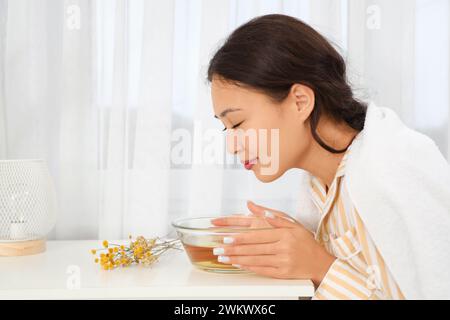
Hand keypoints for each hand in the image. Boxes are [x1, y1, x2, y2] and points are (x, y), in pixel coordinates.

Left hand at [212, 201, 335, 286]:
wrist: (320, 262)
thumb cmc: (305, 242)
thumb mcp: (292, 224)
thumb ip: (272, 215)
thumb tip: (252, 206)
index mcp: (284, 234)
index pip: (257, 236)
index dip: (240, 237)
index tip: (226, 238)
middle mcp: (283, 248)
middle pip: (253, 249)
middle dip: (233, 249)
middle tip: (218, 249)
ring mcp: (283, 262)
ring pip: (255, 260)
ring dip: (236, 259)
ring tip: (223, 258)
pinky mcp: (282, 273)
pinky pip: (262, 270)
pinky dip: (248, 268)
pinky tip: (238, 264)